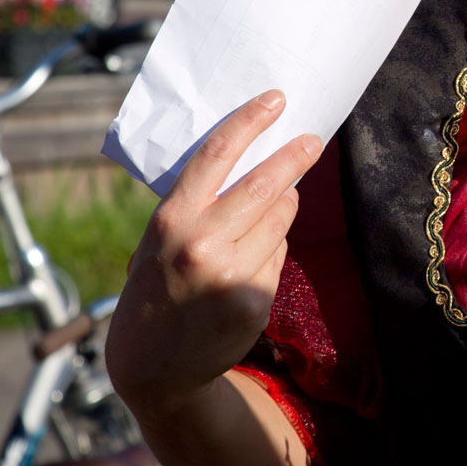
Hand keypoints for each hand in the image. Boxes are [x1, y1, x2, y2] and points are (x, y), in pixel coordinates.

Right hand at [105, 91, 319, 421]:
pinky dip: (273, 248)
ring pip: (280, 218)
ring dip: (286, 204)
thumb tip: (252, 160)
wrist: (153, 365)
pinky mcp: (255, 301)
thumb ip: (196, 204)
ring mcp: (231, 274)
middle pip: (266, 182)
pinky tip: (252, 260)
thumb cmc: (157, 287)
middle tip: (313, 141)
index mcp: (172, 218)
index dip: (251, 120)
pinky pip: (278, 255)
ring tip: (278, 202)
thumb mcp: (159, 239)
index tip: (276, 100)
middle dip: (296, 156)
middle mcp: (202, 243)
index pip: (218, 153)